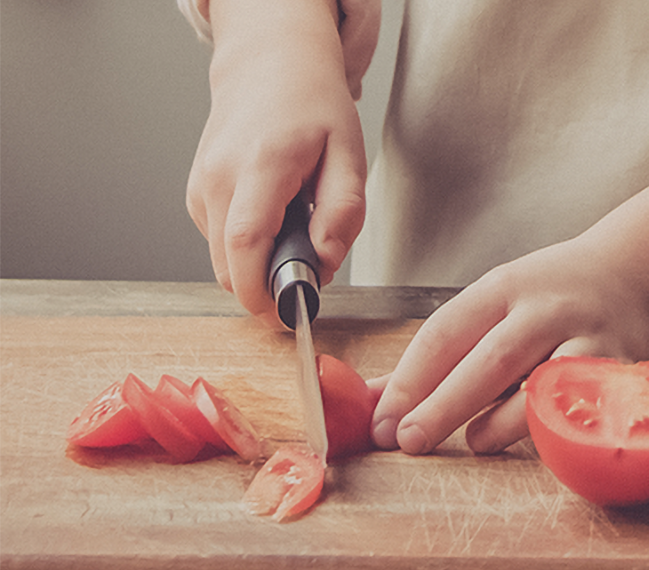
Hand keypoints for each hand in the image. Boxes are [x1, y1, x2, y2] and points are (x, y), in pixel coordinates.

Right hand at [187, 0, 365, 325]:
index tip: (288, 318)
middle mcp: (218, 178)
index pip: (246, 242)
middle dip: (268, 288)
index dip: (261, 292)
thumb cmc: (314, 109)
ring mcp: (200, 187)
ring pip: (222, 259)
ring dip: (259, 266)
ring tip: (298, 232)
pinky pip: (220, 242)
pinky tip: (276, 220)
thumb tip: (325, 264)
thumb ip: (343, 213)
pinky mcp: (195, 195)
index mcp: (261, 165)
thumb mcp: (350, 154)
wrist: (269, 69)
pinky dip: (248, 248)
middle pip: (228, 264)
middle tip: (312, 275)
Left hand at [370, 42, 648, 455]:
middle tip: (409, 441)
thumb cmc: (557, 298)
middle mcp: (548, 308)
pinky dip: (555, 430)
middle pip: (487, 362)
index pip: (446, 331)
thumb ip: (444, 353)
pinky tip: (536, 443)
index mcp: (505, 287)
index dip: (409, 379)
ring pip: (539, 389)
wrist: (645, 275)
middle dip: (442, 407)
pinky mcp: (623, 371)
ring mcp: (590, 339)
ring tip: (474, 442)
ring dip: (499, 423)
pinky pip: (584, 409)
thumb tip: (375, 402)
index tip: (382, 417)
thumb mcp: (499, 305)